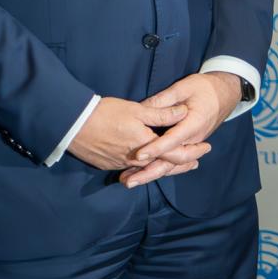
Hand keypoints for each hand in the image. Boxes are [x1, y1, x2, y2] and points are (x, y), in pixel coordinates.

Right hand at [67, 96, 187, 170]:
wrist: (71, 124)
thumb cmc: (105, 113)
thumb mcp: (136, 110)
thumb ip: (161, 114)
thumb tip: (184, 112)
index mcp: (144, 145)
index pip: (174, 154)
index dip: (191, 152)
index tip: (205, 148)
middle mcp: (134, 160)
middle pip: (163, 166)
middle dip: (181, 164)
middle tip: (196, 162)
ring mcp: (120, 164)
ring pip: (147, 169)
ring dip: (164, 166)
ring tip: (178, 164)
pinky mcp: (108, 164)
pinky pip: (132, 169)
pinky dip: (145, 167)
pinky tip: (149, 162)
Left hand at [118, 72, 241, 188]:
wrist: (225, 93)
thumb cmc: (204, 88)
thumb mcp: (184, 87)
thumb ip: (164, 100)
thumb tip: (141, 109)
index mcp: (194, 123)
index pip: (173, 140)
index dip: (156, 148)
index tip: (139, 155)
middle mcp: (194, 139)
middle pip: (172, 160)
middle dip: (149, 172)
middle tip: (129, 181)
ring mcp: (192, 144)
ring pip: (172, 164)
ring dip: (151, 174)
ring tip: (130, 182)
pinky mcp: (189, 146)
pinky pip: (174, 162)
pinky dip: (159, 170)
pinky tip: (142, 175)